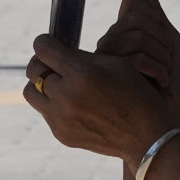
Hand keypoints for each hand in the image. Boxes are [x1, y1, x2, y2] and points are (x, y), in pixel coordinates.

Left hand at [25, 0, 179, 161]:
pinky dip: (54, 104)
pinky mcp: (61, 134)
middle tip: (52, 61)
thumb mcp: (116, 64)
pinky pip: (45, 112)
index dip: (44, 42)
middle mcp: (67, 96)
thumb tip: (58, 49)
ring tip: (59, 83)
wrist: (148, 137)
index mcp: (83, 73)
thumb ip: (83, 55)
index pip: (43, 49)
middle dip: (41, 62)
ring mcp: (62, 118)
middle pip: (34, 70)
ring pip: (32, 93)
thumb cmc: (137, 94)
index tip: (48, 42)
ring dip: (42, 84)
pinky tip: (73, 103)